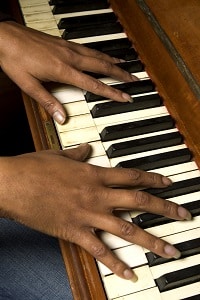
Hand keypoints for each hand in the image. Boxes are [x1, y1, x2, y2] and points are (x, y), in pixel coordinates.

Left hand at [0, 21, 135, 123]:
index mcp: (63, 70)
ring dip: (113, 62)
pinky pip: (89, 48)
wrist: (4, 36)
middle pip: (102, 66)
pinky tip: (103, 55)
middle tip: (135, 79)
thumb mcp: (29, 85)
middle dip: (121, 74)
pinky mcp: (64, 42)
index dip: (112, 92)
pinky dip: (101, 53)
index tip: (126, 96)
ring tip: (126, 66)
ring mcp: (68, 47)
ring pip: (97, 55)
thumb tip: (62, 118)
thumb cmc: (15, 59)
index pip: (94, 84)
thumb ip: (48, 102)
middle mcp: (70, 57)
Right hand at [0, 144, 191, 279]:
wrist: (14, 183)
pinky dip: (116, 264)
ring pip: (127, 229)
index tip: (168, 184)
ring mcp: (88, 215)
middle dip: (165, 208)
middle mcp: (97, 194)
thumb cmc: (35, 167)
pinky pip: (100, 251)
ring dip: (152, 240)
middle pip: (138, 202)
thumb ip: (77, 153)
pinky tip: (130, 274)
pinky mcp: (75, 232)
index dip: (153, 180)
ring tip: (170, 249)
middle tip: (184, 216)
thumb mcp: (58, 155)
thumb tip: (86, 149)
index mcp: (94, 173)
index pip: (132, 176)